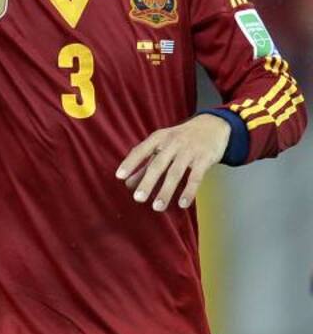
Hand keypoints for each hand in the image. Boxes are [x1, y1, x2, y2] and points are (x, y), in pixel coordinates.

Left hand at [115, 114, 230, 211]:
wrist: (213, 126)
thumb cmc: (181, 139)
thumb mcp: (162, 145)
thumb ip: (146, 163)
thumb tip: (128, 184)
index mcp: (158, 138)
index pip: (140, 150)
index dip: (130, 163)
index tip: (119, 176)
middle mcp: (172, 143)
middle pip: (157, 165)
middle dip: (147, 182)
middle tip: (138, 199)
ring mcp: (189, 151)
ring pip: (175, 173)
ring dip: (166, 191)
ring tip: (157, 207)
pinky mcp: (204, 159)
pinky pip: (195, 177)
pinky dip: (189, 191)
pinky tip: (182, 204)